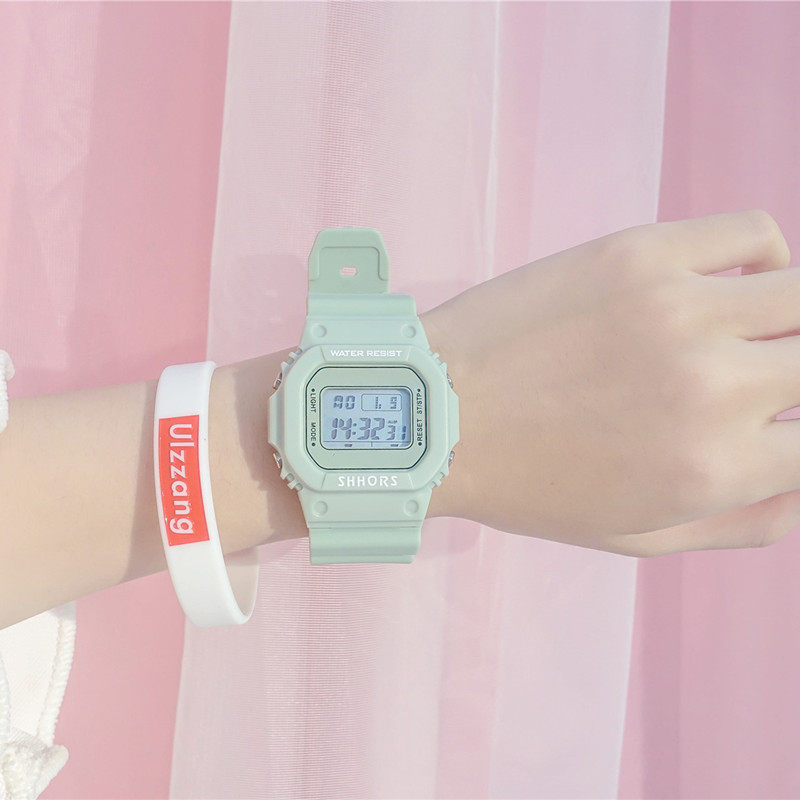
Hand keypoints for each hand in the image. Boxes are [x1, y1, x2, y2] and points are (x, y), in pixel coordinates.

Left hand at [425, 210, 799, 556]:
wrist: (438, 413)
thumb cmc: (528, 483)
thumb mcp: (637, 537)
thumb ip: (741, 523)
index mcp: (715, 468)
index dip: (798, 437)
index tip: (775, 425)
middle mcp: (714, 386)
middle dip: (796, 381)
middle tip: (761, 381)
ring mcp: (680, 309)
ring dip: (792, 321)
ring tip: (750, 333)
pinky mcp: (641, 254)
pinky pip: (752, 233)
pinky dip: (764, 257)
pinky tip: (732, 282)